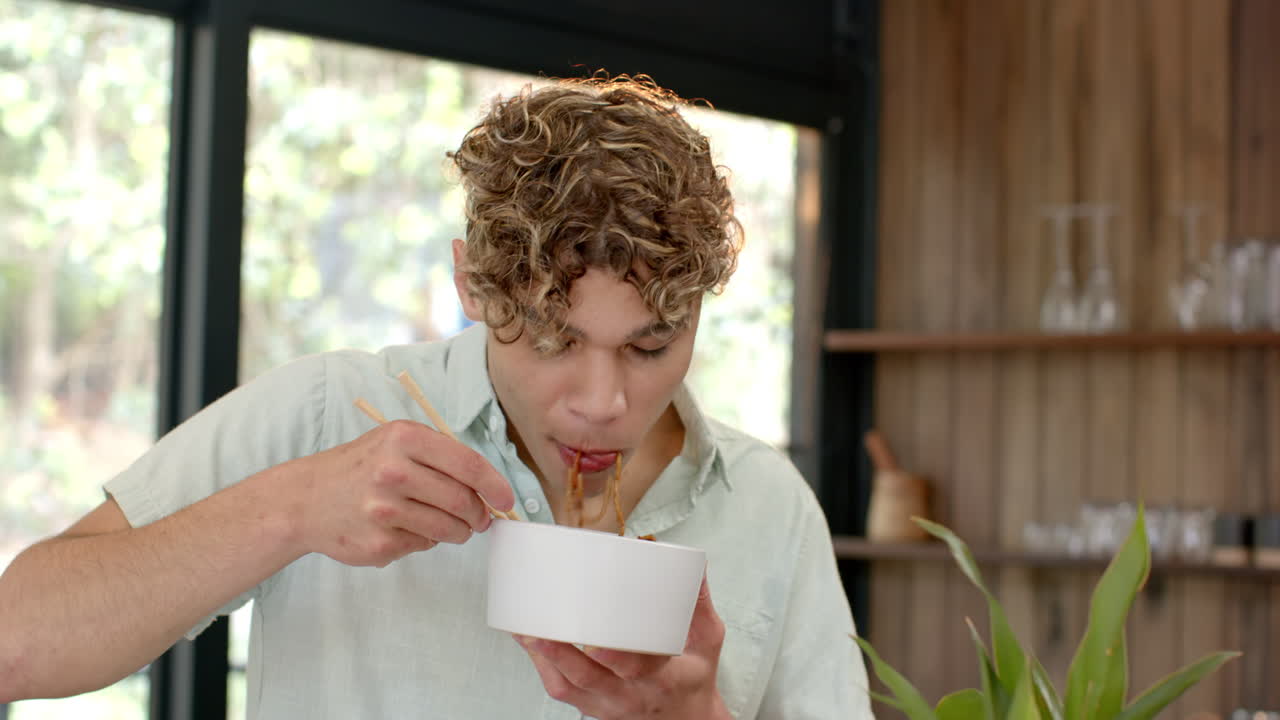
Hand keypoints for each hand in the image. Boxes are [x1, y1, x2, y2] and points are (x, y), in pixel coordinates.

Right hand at [275, 419, 514, 566]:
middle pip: (463, 500)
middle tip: (480, 519)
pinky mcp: (379, 542)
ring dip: (458, 532)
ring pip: (448, 528)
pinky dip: (425, 540)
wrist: (306, 499)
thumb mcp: (396, 442)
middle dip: (479, 515)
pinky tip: (406, 528)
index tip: (506, 499)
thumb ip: (440, 457)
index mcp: (404, 439)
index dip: (495, 485)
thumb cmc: (361, 468)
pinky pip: (423, 544)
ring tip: (451, 527)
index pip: (468, 465)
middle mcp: (394, 471)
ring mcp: (385, 509)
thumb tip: (490, 488)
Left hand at [514, 576, 729, 719]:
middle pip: (589, 678)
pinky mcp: (591, 707)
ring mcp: (607, 705)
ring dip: (543, 657)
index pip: (635, 669)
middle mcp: (630, 695)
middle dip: (560, 654)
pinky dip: (542, 665)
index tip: (596, 642)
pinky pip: (561, 689)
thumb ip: (698, 603)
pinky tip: (529, 642)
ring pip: (568, 685)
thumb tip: (692, 564)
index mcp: (661, 678)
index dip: (613, 657)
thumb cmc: (693, 679)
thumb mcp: (707, 641)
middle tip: (538, 629)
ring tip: (523, 629)